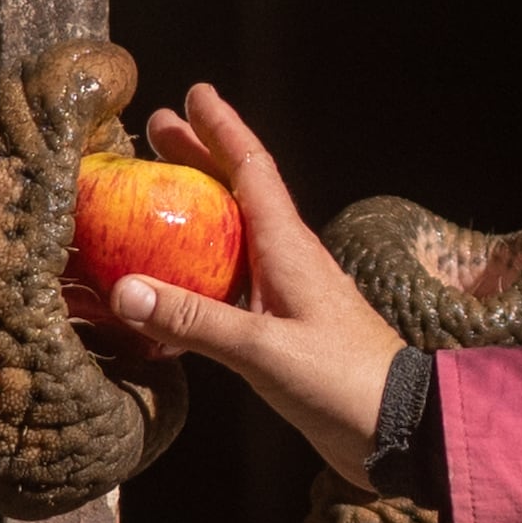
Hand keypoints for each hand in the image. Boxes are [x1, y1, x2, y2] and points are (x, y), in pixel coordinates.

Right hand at [105, 85, 404, 487]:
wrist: (397, 428)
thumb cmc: (342, 381)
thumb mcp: (263, 351)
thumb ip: (195, 321)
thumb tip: (124, 290)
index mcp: (290, 247)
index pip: (252, 168)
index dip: (222, 129)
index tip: (194, 94)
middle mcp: (289, 259)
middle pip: (239, 192)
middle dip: (199, 157)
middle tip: (156, 131)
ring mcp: (288, 292)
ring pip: (234, 234)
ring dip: (197, 209)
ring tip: (155, 194)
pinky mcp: (284, 327)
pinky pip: (233, 281)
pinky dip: (200, 268)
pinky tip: (173, 282)